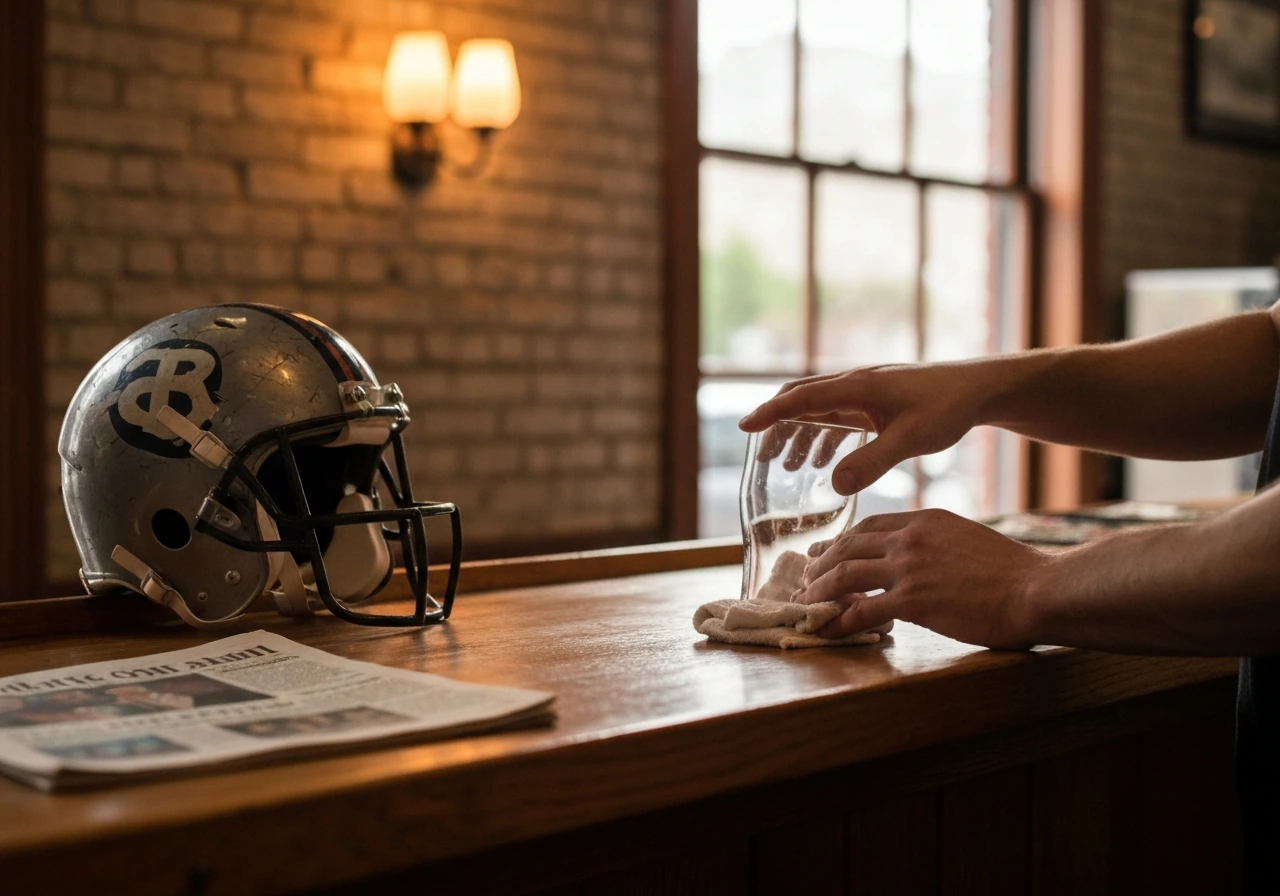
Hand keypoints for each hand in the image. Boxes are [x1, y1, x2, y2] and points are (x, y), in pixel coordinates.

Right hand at [738, 363, 997, 494]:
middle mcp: (855, 384)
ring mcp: (864, 391)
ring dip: (799, 434)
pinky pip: (837, 416)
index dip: (771, 413)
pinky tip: (824, 463)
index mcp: (857, 387)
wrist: (978, 389)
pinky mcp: (875, 401)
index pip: (801, 398)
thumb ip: (873, 462)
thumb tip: (833, 484)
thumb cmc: (948, 409)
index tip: (743, 427)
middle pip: (801, 398)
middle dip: (776, 425)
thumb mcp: (911, 440)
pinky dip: (823, 437)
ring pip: (817, 408)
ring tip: (786, 468)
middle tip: (760, 456)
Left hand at [792, 509, 1052, 649]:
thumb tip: (923, 560)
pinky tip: (824, 630)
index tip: (825, 554)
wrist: (1036, 589)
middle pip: (847, 547)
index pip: (868, 527)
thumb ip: (938, 544)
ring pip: (843, 575)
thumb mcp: (968, 540)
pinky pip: (859, 610)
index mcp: (924, 520)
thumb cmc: (1014, 573)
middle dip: (819, 564)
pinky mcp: (911, 600)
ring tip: (804, 604)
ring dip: (817, 591)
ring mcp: (908, 568)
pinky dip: (835, 621)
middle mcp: (910, 538)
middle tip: (804, 579)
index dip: (841, 542)